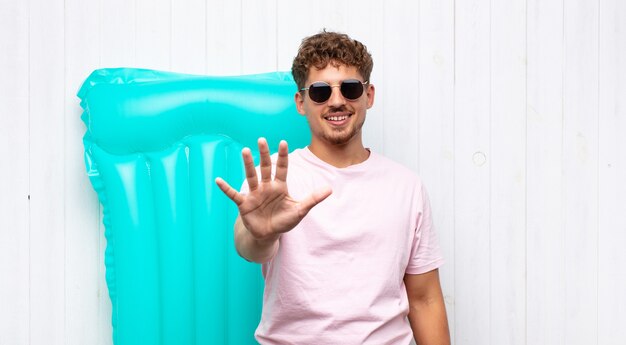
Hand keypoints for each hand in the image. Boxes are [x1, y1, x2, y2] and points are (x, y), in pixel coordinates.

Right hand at [215, 138, 331, 241]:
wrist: (269, 234)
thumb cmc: (284, 220)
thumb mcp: (300, 210)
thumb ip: (313, 199)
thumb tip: (330, 189)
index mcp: (280, 186)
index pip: (282, 168)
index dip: (282, 156)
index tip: (283, 142)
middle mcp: (266, 186)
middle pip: (265, 168)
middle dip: (263, 154)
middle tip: (261, 139)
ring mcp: (254, 194)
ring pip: (251, 176)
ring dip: (248, 164)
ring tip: (245, 151)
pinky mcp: (244, 204)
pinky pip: (234, 194)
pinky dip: (226, 188)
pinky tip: (218, 180)